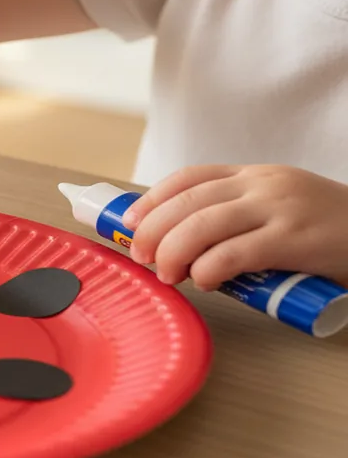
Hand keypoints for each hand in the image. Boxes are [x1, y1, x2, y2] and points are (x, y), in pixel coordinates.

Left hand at [123, 164, 347, 289]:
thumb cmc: (328, 231)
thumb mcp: (279, 208)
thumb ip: (239, 217)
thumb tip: (181, 246)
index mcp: (254, 175)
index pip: (188, 178)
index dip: (151, 200)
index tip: (130, 224)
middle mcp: (262, 186)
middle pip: (186, 202)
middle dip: (152, 231)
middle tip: (142, 257)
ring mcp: (279, 210)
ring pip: (202, 225)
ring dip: (173, 252)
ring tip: (167, 275)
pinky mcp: (295, 239)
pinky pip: (235, 253)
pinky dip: (208, 269)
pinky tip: (204, 282)